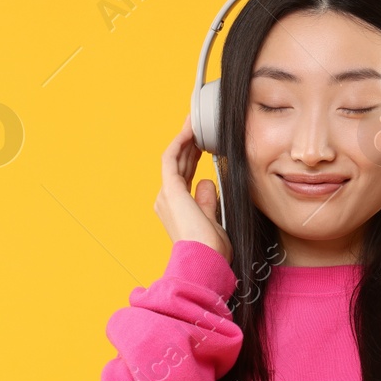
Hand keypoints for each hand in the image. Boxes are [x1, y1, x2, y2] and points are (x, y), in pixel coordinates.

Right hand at [155, 114, 231, 261]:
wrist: (204, 259)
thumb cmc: (211, 250)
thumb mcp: (213, 220)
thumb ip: (208, 201)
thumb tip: (207, 182)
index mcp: (177, 207)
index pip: (185, 174)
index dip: (193, 156)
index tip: (205, 143)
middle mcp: (167, 199)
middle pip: (179, 164)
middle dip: (190, 143)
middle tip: (200, 125)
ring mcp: (167, 194)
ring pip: (175, 158)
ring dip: (185, 138)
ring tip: (195, 121)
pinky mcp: (170, 190)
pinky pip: (171, 159)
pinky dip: (180, 143)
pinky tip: (190, 130)